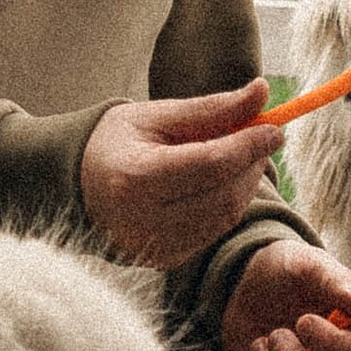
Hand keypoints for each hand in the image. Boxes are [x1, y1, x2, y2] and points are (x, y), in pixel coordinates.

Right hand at [79, 78, 284, 268]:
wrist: (76, 184)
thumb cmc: (116, 142)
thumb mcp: (156, 115)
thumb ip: (211, 108)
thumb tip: (261, 91)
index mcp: (134, 178)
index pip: (210, 163)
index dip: (249, 145)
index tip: (274, 127)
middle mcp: (142, 220)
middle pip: (223, 193)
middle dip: (252, 163)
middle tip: (262, 136)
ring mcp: (154, 246)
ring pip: (225, 216)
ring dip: (245, 184)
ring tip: (242, 155)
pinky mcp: (165, 259)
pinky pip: (214, 231)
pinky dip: (228, 204)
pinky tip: (221, 182)